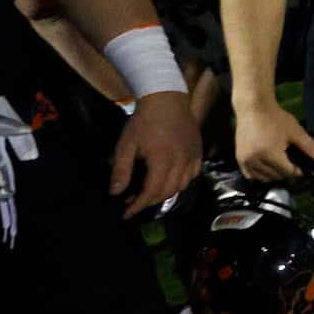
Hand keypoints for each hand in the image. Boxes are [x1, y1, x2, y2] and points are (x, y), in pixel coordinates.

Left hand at [109, 91, 199, 218]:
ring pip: (182, 186)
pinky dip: (181, 183)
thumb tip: (115, 193)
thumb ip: (121, 171)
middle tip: (133, 202)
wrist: (165, 99)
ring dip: (165, 194)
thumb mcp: (126, 145)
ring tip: (149, 192)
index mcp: (162, 160)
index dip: (138, 206)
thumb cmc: (142, 122)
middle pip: (167, 192)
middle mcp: (181, 161)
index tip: (126, 214)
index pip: (151, 192)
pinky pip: (192, 175)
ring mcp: (192, 157)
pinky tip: (169, 180)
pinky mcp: (198, 152)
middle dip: (149, 202)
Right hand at [234, 103, 313, 183]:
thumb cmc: (274, 118)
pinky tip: (266, 166)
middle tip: (290, 162)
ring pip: (263, 178)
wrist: (254, 108)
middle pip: (275, 176)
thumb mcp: (295, 131)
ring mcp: (245, 160)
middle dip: (286, 172)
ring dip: (273, 175)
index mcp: (270, 153)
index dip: (297, 171)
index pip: (287, 172)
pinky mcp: (239, 158)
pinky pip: (250, 175)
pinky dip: (259, 174)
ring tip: (279, 163)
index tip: (301, 167)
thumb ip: (308, 146)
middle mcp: (255, 159)